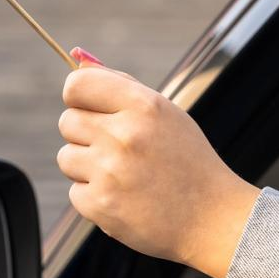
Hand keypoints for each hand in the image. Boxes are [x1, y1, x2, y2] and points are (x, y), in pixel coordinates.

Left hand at [56, 49, 259, 277]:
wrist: (212, 219)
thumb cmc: (186, 160)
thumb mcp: (164, 114)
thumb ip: (120, 85)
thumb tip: (77, 58)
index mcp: (143, 106)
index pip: (77, 85)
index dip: (78, 97)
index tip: (90, 109)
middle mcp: (124, 135)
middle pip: (67, 122)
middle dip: (86, 135)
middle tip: (118, 149)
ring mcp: (110, 172)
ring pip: (66, 157)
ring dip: (87, 167)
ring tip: (124, 176)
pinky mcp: (100, 205)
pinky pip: (75, 192)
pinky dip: (94, 197)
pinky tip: (125, 198)